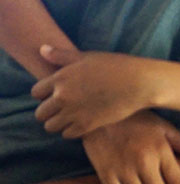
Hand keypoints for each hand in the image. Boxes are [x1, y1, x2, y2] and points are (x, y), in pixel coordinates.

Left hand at [32, 47, 151, 137]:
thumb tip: (41, 49)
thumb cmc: (117, 66)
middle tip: (64, 107)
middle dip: (49, 111)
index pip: (36, 92)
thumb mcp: (88, 56)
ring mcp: (73, 112)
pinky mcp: (86, 125)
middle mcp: (63, 96)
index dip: (45, 93)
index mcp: (61, 78)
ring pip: (51, 126)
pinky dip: (72, 130)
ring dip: (58, 122)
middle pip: (40, 113)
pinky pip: (67, 134)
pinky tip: (82, 121)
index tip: (56, 93)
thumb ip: (62, 55)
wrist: (140, 83)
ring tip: (71, 116)